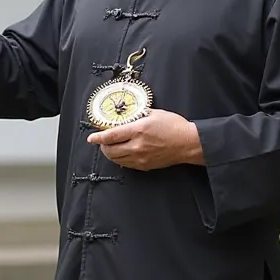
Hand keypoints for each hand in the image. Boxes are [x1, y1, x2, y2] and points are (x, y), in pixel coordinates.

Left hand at [87, 108, 203, 170]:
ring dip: (110, 153)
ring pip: (117, 159)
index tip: (91, 137)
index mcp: (138, 130)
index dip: (98, 137)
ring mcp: (141, 158)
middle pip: (111, 150)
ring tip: (110, 147)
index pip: (111, 136)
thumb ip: (138, 115)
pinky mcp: (145, 166)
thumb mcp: (155, 113)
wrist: (188, 144)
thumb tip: (127, 116)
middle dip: (103, 146)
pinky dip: (120, 159)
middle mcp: (137, 146)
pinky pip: (126, 164)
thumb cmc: (174, 126)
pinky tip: (122, 153)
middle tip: (102, 141)